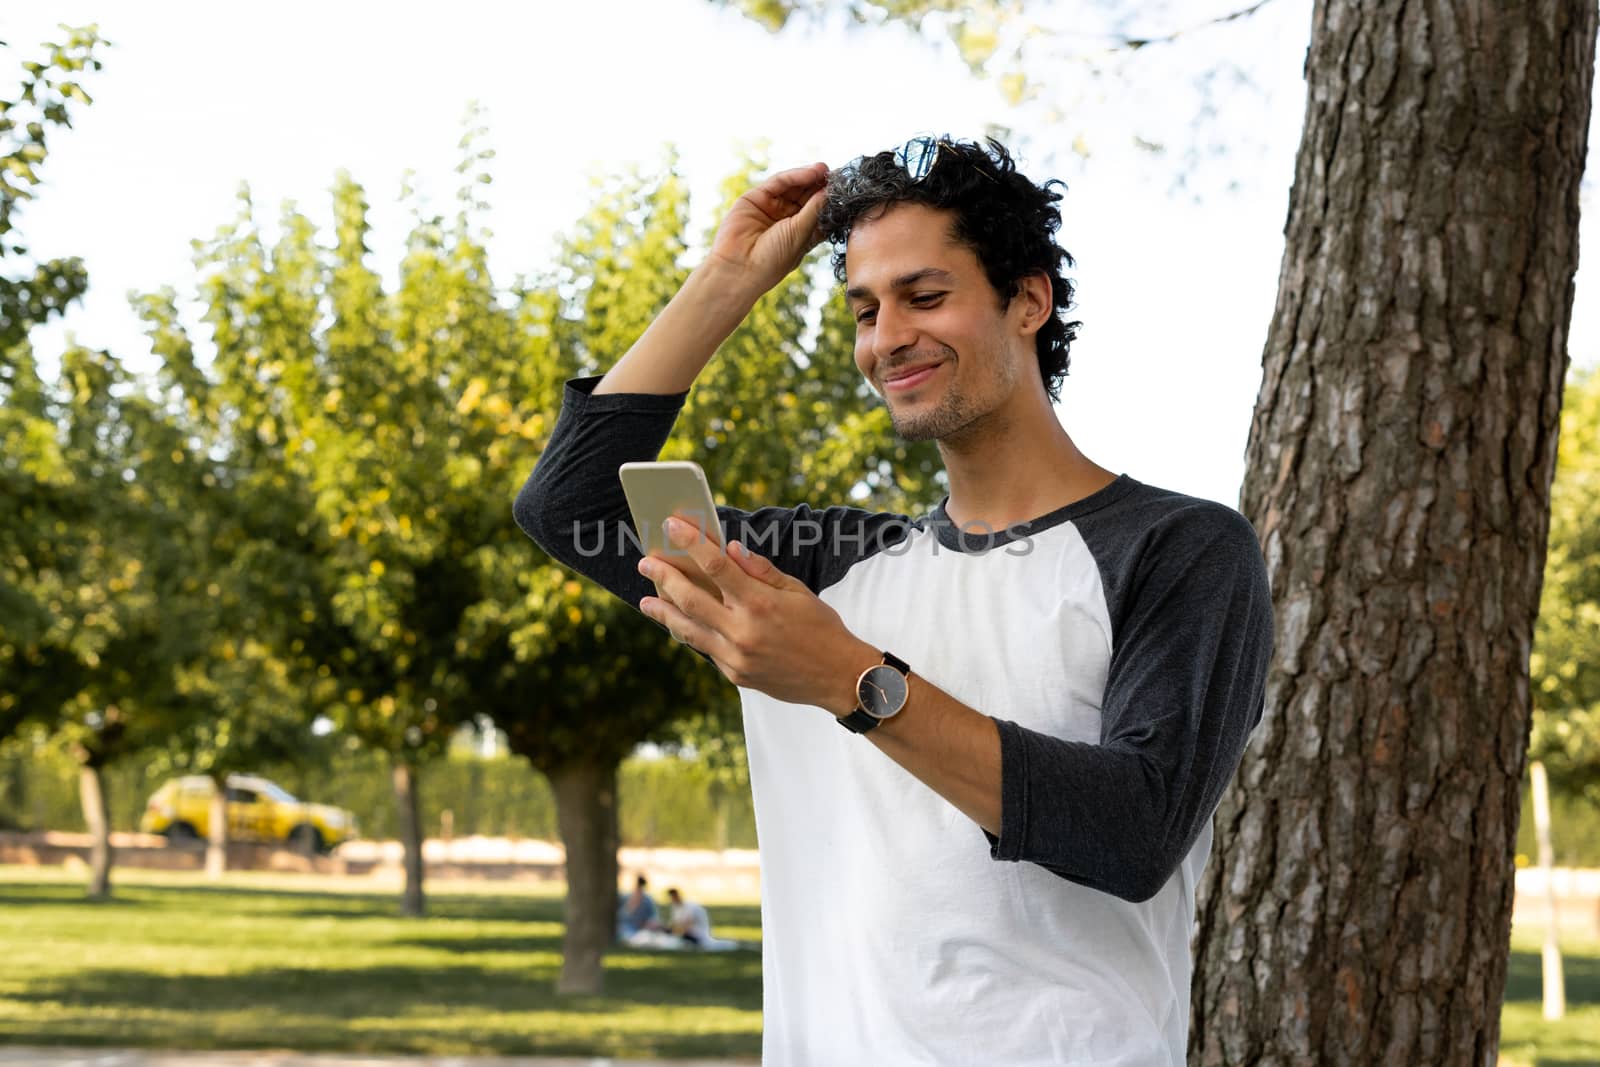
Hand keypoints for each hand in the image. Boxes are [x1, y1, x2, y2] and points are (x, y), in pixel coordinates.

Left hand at [637, 515, 875, 714]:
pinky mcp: (735, 674)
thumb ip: (761, 570)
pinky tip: (679, 623)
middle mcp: (743, 630)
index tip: (672, 526)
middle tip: (646, 563)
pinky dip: (690, 633)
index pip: (716, 566)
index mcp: (761, 603)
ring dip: (664, 612)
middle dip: (664, 577)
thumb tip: (730, 548)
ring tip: (645, 600)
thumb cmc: (822, 628)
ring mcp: (736, 656)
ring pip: (688, 629)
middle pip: (691, 598)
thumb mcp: (798, 591)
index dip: (691, 543)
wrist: (838, 677)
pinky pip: (706, 649)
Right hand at [704, 163, 829, 295]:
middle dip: (822, 185)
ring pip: (793, 187)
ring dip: (811, 177)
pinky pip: (779, 183)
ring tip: (826, 170)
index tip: (847, 188)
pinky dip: (795, 176)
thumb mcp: (801, 235)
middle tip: (839, 174)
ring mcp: (771, 208)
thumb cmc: (772, 260)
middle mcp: (785, 219)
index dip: (831, 199)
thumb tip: (830, 190)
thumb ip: (814, 210)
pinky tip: (811, 172)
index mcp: (799, 233)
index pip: (818, 211)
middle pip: (807, 196)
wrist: (739, 268)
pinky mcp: (756, 198)